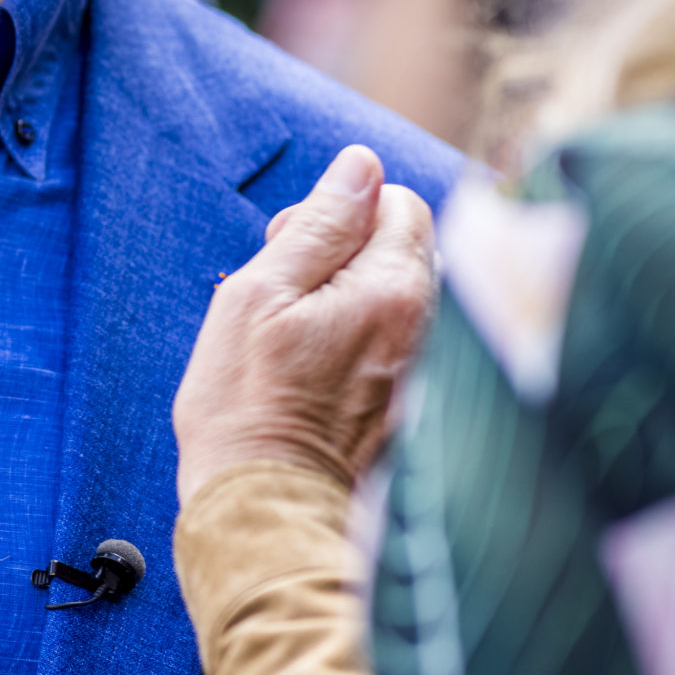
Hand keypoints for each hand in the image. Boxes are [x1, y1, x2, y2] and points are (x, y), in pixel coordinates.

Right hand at [171, 145, 436, 503]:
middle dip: (348, 248)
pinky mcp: (413, 408)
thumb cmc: (246, 401)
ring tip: (296, 334)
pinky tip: (315, 372)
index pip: (399, 202)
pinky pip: (395, 343)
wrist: (265, 509)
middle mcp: (427, 329)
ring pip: (398, 295)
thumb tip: (361, 165)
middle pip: (405, 245)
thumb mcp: (262, 293)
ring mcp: (424, 372)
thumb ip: (319, 223)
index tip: (292, 246)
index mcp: (393, 291)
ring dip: (351, 295)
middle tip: (284, 290)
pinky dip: (358, 340)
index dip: (339, 210)